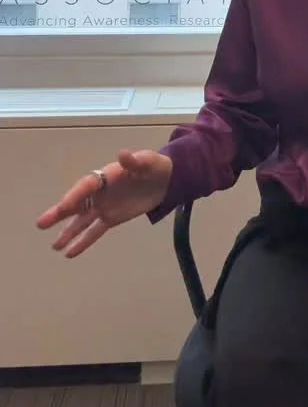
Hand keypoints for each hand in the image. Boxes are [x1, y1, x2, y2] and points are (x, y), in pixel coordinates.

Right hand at [36, 149, 172, 258]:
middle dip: (60, 213)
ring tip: (54, 246)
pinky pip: (94, 231)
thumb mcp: (148, 162)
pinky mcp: (111, 218)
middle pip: (77, 203)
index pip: (87, 186)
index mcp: (106, 176)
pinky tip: (69, 253)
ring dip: (68, 232)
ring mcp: (104, 206)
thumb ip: (135, 161)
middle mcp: (100, 192)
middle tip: (41, 224)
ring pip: (82, 220)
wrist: (166, 180)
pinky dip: (83, 242)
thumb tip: (123, 154)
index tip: (64, 207)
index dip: (75, 195)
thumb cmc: (155, 167)